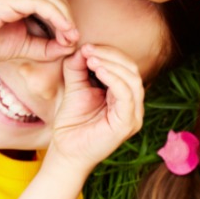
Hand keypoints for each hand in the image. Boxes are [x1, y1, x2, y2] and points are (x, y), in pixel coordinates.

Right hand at [0, 0, 77, 62]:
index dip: (66, 16)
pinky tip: (62, 31)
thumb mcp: (22, 47)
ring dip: (65, 16)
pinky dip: (55, 15)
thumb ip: (45, 47)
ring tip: (70, 36)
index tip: (72, 39)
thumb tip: (70, 47)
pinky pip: (38, 1)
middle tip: (73, 37)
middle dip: (69, 15)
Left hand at [48, 46, 144, 171]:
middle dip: (110, 55)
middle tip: (88, 50)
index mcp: (124, 96)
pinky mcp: (128, 123)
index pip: (125, 67)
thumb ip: (78, 68)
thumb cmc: (72, 124)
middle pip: (132, 70)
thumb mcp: (74, 88)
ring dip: (112, 65)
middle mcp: (133, 105)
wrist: (65, 152)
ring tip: (91, 59)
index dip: (109, 53)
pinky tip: (99, 70)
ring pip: (132, 80)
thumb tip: (82, 48)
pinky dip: (114, 79)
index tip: (87, 47)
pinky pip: (127, 96)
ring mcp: (133, 115)